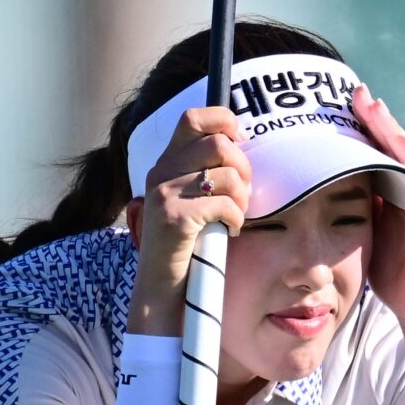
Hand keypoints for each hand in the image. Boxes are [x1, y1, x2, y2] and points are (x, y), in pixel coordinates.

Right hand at [128, 107, 250, 334]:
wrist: (163, 287)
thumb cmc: (187, 243)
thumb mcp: (191, 199)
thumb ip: (206, 172)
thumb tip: (242, 143)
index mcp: (166, 163)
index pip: (193, 117)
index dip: (224, 120)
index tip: (240, 140)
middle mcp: (161, 172)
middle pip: (219, 145)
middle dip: (243, 169)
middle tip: (242, 194)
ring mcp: (165, 194)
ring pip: (227, 176)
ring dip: (242, 198)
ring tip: (235, 216)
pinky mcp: (175, 218)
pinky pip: (225, 205)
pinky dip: (236, 219)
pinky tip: (229, 231)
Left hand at [351, 86, 404, 353]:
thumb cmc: (390, 270)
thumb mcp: (365, 230)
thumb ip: (356, 204)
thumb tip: (322, 181)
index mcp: (395, 193)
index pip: (378, 153)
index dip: (363, 127)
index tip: (342, 101)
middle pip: (395, 148)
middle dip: (378, 120)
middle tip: (359, 93)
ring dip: (396, 133)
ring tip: (380, 110)